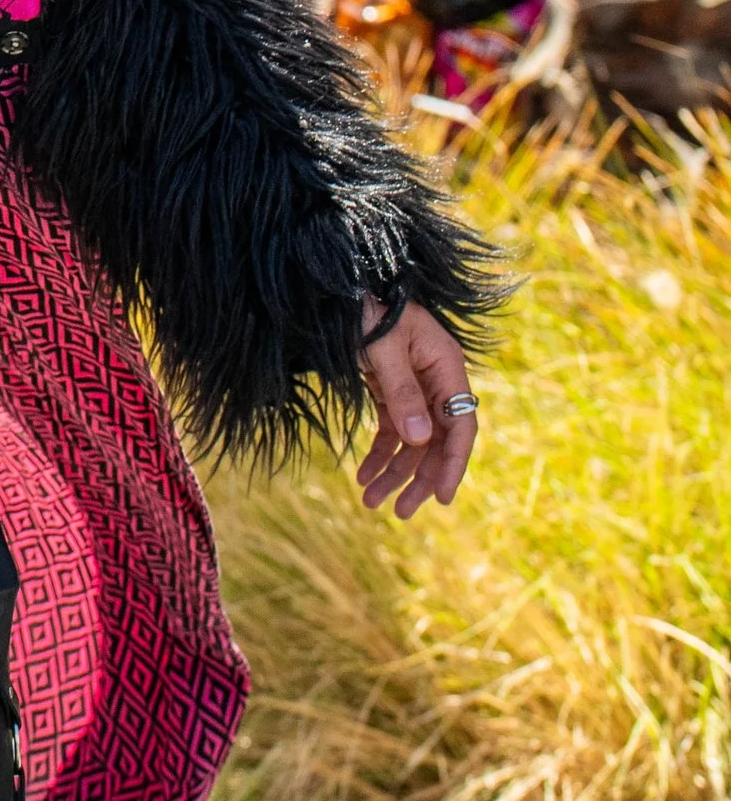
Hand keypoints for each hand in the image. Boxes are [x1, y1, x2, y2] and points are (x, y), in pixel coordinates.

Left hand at [355, 303, 479, 516]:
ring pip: (412, 440)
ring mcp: (413, 386)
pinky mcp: (389, 389)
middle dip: (418, 477)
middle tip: (400, 513)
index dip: (453, 463)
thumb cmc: (366, 309)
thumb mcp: (382, 349)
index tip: (441, 496)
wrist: (339, 287)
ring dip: (394, 472)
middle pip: (436, 440)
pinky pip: (390, 429)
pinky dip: (378, 453)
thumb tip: (419, 440)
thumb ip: (401, 392)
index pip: (460, 425)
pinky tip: (363, 475)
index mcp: (446, 366)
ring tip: (370, 501)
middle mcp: (435, 379)